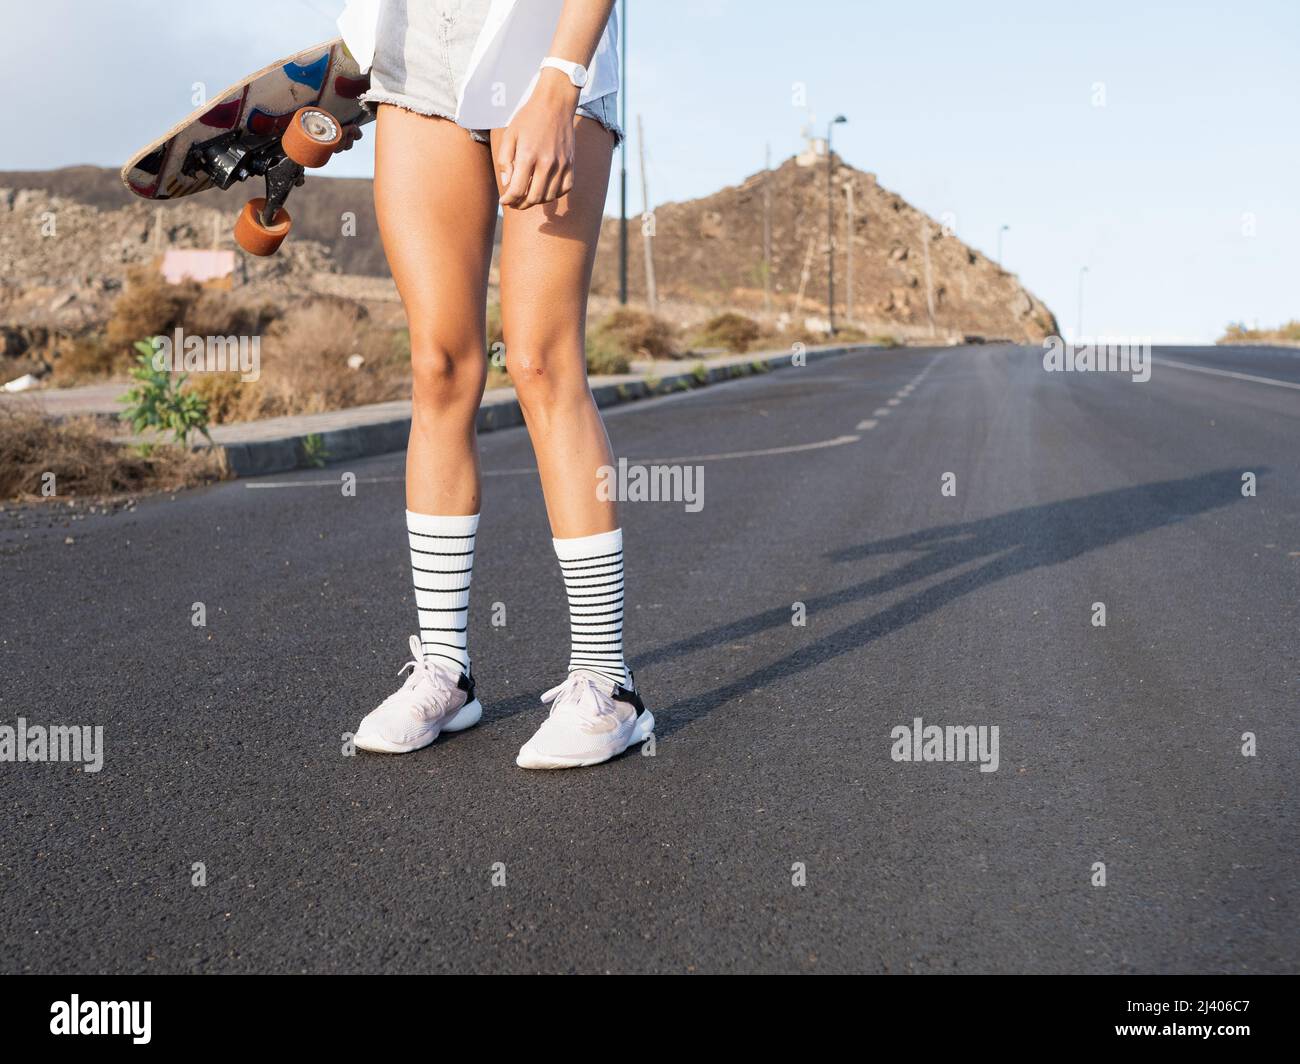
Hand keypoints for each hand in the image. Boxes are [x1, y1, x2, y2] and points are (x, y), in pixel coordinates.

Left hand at [497, 70, 579, 209]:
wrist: (555, 103)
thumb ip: (505, 160)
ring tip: (528, 197)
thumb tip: (507, 183)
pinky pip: (565, 189)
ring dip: (537, 201)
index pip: (517, 190)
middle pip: (534, 198)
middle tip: (514, 203)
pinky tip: (546, 190)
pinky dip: (555, 194)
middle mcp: (546, 163)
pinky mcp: (571, 163)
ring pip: (549, 196)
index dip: (508, 199)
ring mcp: (561, 164)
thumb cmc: (529, 118)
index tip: (504, 201)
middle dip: (521, 205)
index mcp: (528, 155)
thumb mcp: (510, 135)